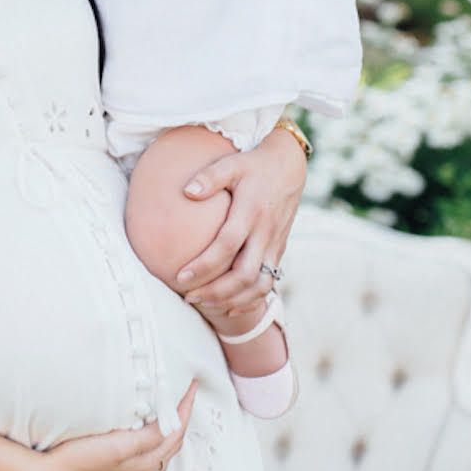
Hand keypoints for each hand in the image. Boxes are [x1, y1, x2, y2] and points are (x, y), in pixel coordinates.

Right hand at [26, 380, 197, 470]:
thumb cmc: (78, 460)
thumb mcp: (117, 445)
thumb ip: (147, 439)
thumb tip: (170, 428)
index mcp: (144, 467)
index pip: (174, 434)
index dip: (185, 410)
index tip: (191, 388)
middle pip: (168, 449)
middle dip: (177, 424)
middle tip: (180, 401)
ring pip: (154, 462)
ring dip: (162, 442)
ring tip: (162, 421)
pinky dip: (145, 457)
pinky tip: (136, 451)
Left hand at [176, 127, 305, 319]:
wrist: (290, 166)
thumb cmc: (253, 164)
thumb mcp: (232, 163)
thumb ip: (210, 176)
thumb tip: (187, 191)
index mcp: (251, 211)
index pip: (226, 246)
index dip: (204, 265)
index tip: (180, 276)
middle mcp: (265, 232)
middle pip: (244, 275)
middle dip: (216, 292)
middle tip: (188, 296)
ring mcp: (275, 244)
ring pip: (259, 285)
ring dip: (233, 300)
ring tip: (206, 304)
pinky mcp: (279, 250)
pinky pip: (268, 282)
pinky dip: (250, 300)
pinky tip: (230, 307)